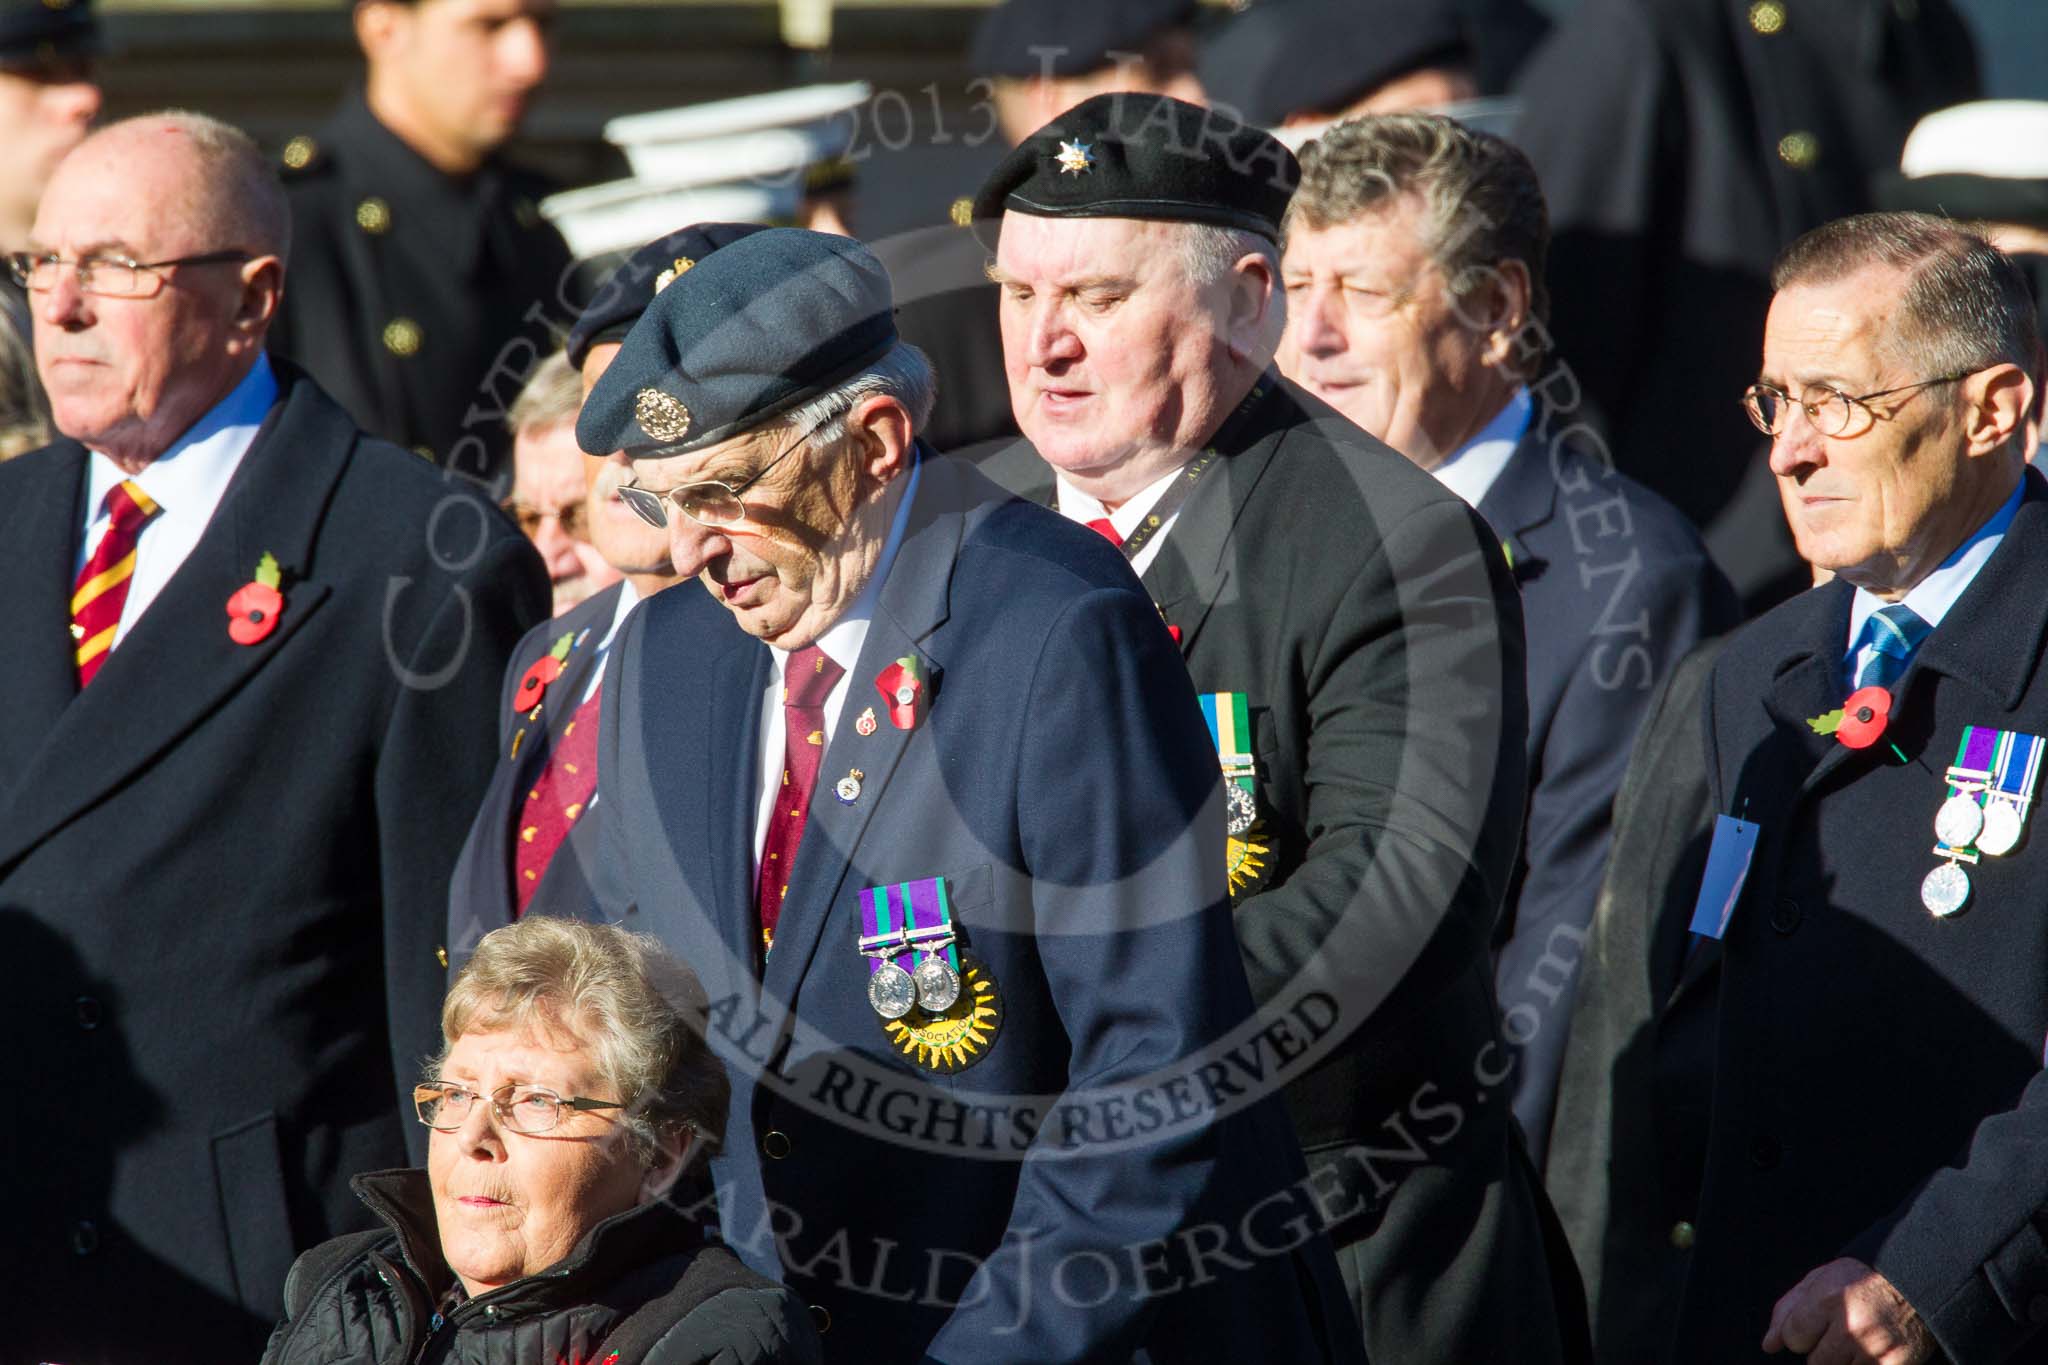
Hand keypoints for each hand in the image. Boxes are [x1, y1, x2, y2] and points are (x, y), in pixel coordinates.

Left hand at [1762, 1258, 1933, 1363]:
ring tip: (1858, 1339)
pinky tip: (1871, 1352)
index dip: (1802, 1334)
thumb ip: (1787, 1312)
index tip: (1816, 1324)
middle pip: (1815, 1362)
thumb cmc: (1859, 1280)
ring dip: (1844, 1361)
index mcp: (1828, 1299)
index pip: (1793, 1339)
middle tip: (1842, 1331)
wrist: (1916, 1283)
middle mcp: (1852, 1326)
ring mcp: (1876, 1348)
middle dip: (1823, 1349)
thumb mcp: (1819, 1281)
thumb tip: (1769, 1346)